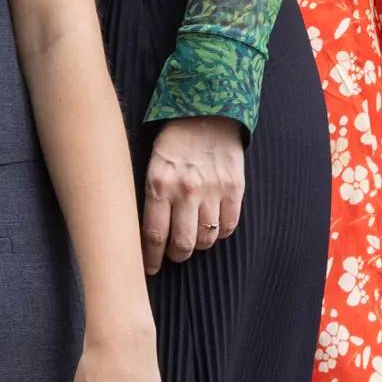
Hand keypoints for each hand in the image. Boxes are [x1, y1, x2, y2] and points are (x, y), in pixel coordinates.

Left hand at [139, 117, 246, 269]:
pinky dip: (220, 233)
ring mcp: (213, 190)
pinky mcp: (234, 188)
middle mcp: (186, 190)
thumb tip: (146, 232)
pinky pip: (229, 226)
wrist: (207, 113)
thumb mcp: (151, 163)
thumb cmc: (173, 141)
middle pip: (181, 243)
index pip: (153, 234)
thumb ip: (152, 195)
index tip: (148, 268)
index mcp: (159, 183)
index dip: (150, 258)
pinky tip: (213, 227)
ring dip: (197, 245)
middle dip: (175, 256)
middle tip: (173, 255)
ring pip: (206, 239)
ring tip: (192, 239)